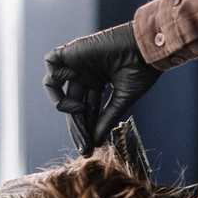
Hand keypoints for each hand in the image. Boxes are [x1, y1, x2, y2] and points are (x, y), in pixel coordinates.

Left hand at [44, 22, 161, 155]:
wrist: (146, 48)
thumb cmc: (141, 70)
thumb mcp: (122, 99)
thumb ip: (107, 118)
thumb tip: (96, 141)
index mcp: (98, 81)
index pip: (86, 108)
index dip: (86, 128)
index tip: (90, 148)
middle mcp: (86, 72)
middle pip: (72, 103)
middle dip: (77, 126)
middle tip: (84, 145)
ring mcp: (78, 62)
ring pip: (56, 86)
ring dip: (64, 105)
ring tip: (80, 111)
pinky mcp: (72, 51)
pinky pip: (51, 65)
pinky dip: (56, 81)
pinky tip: (73, 92)